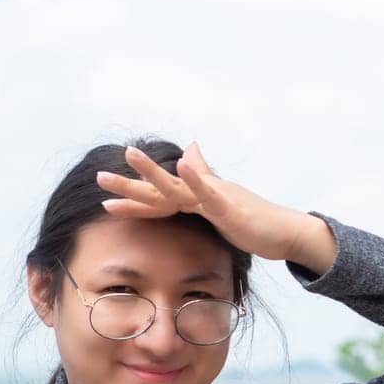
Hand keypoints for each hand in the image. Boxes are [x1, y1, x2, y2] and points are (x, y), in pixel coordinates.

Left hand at [95, 141, 320, 263]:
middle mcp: (201, 192)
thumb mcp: (221, 205)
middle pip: (159, 188)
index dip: (133, 198)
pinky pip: (209, 190)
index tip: (105, 199)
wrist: (284, 233)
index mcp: (195, 199)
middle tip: (98, 177)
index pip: (157, 198)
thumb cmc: (252, 222)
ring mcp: (214, 197)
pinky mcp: (230, 205)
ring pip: (178, 184)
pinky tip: (182, 163)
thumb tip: (191, 150)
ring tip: (130, 154)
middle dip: (129, 183)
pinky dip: (196, 177)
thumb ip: (204, 179)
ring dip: (153, 170)